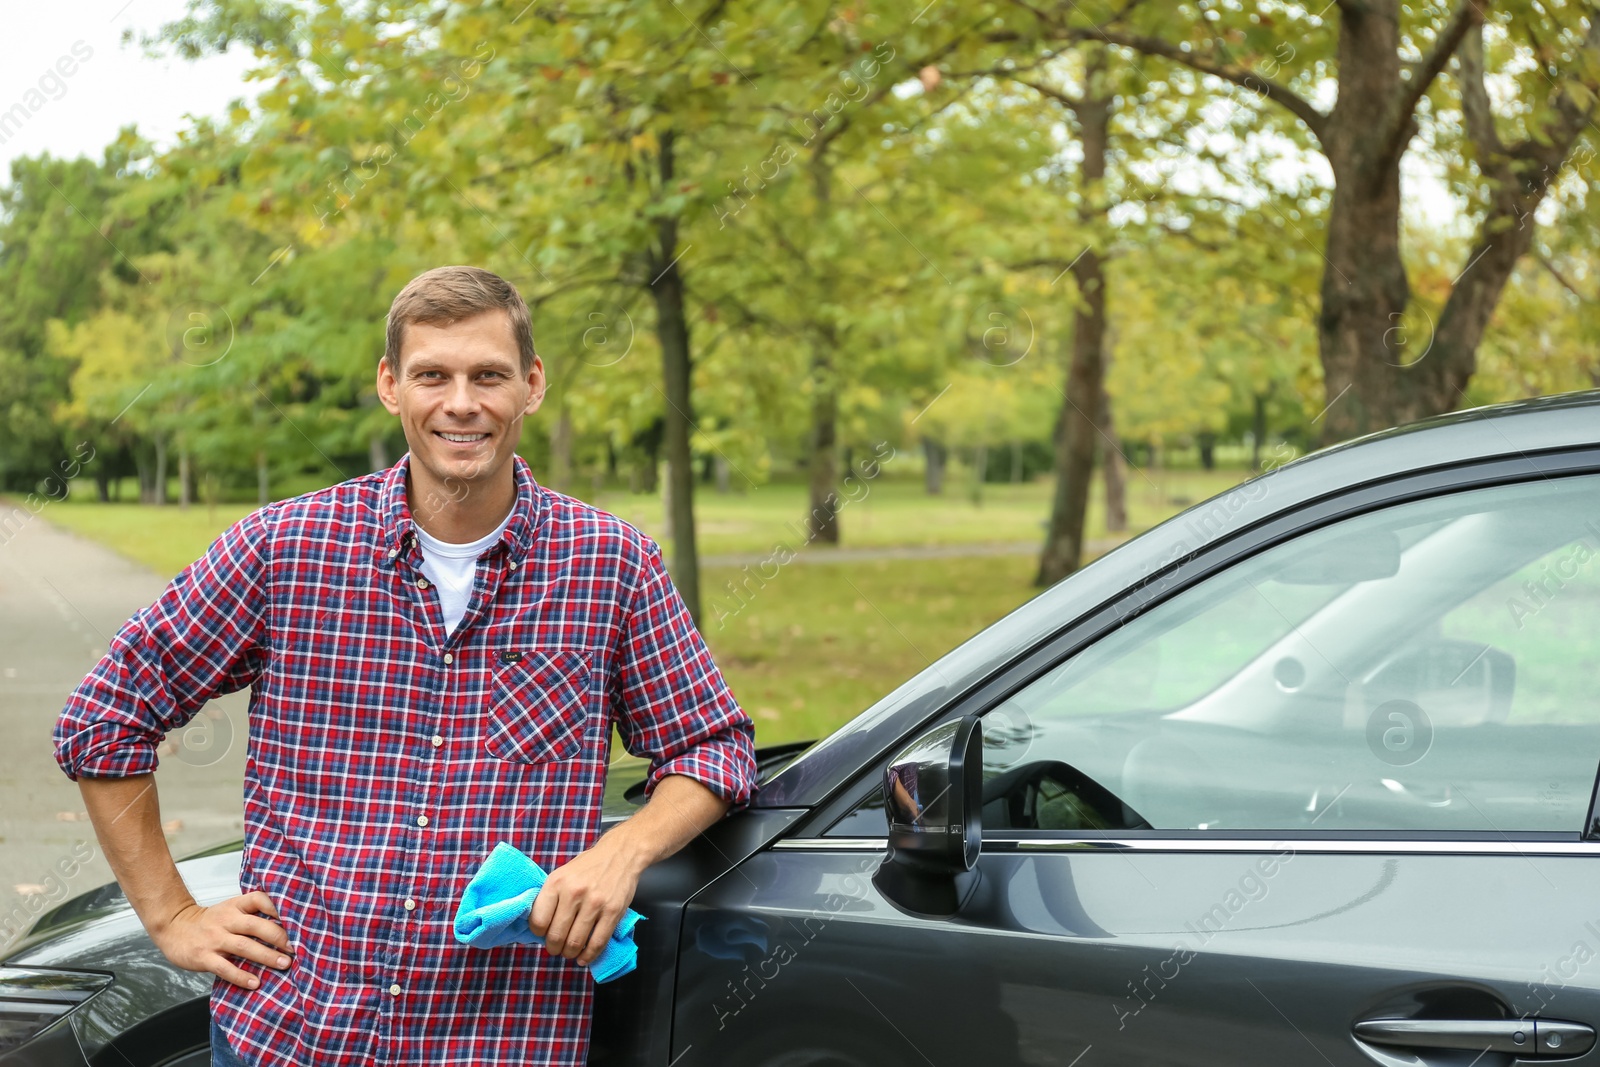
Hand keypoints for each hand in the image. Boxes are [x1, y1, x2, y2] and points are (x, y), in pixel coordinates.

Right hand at [149, 891, 292, 989]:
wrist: (174, 928)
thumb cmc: (210, 922)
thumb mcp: (230, 910)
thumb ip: (253, 915)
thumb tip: (287, 927)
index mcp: (235, 906)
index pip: (259, 899)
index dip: (278, 907)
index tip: (296, 919)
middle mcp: (226, 920)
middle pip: (256, 925)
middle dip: (279, 937)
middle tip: (296, 948)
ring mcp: (215, 939)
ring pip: (244, 946)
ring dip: (266, 956)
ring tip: (284, 964)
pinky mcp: (204, 957)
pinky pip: (225, 967)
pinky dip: (241, 976)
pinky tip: (255, 983)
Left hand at [528, 839, 641, 966]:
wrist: (620, 853)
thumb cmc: (588, 866)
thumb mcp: (562, 874)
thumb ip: (551, 897)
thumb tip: (539, 927)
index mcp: (557, 882)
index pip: (538, 921)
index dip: (538, 934)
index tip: (543, 935)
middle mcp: (574, 892)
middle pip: (556, 935)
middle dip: (553, 948)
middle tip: (556, 948)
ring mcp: (595, 903)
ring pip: (575, 942)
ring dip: (570, 953)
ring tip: (570, 952)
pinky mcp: (613, 911)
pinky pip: (597, 943)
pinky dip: (589, 956)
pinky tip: (584, 957)